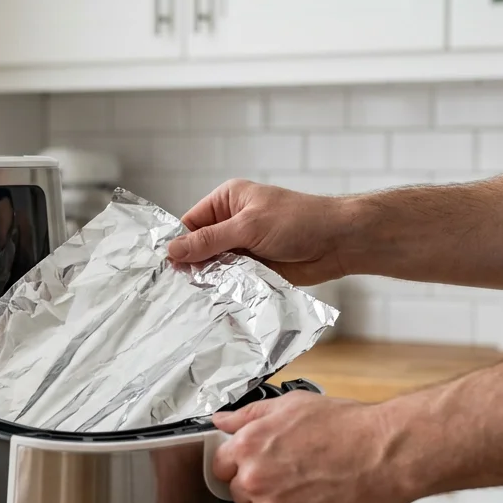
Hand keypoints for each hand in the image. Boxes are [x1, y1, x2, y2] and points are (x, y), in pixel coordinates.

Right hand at [167, 179, 349, 285]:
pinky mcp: (254, 270)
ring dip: (210, 280)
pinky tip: (214, 301)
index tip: (164, 267)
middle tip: (175, 288)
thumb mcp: (249, 226)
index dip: (178, 244)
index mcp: (227, 200)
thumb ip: (210, 240)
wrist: (338, 242)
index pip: (191, 223)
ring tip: (193, 297)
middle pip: (200, 247)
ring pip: (215, 267)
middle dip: (192, 265)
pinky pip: (232, 281)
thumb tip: (172, 250)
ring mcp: (243, 248)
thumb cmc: (299, 221)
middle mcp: (232, 223)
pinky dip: (225, 290)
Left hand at [211, 391, 412, 502]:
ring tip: (295, 502)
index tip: (254, 468)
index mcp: (249, 445)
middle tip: (286, 480)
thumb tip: (223, 421)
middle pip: (236, 494)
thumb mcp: (292, 405)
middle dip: (257, 488)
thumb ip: (249, 415)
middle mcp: (254, 479)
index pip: (219, 466)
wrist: (385, 454)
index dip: (238, 466)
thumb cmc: (347, 427)